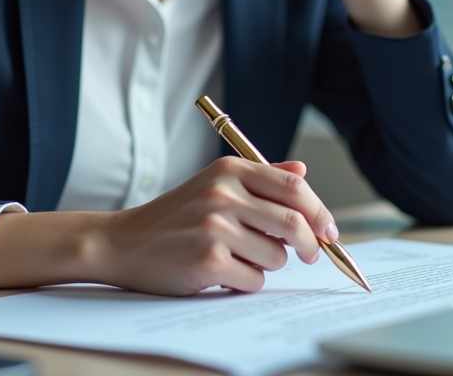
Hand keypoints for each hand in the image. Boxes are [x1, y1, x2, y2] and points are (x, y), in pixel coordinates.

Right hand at [98, 158, 336, 295]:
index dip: (320, 211)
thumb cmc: (174, 217)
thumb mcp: (213, 184)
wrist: (123, 243)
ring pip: (277, 256)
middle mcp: (222, 193)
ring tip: (240, 259)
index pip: (293, 188)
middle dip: (311, 246)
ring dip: (268, 265)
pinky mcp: (207, 260)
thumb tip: (303, 171)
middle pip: (294, 223)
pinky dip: (246, 282)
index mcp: (229, 170)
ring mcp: (214, 227)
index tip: (329, 231)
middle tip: (310, 256)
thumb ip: (260, 177)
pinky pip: (254, 279)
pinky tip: (222, 273)